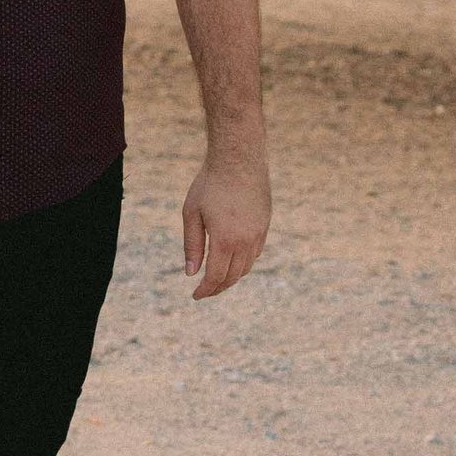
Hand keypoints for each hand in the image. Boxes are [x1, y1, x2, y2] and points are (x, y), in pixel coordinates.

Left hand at [182, 144, 269, 298]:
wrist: (239, 159)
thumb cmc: (210, 184)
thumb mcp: (192, 213)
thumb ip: (192, 245)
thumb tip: (191, 273)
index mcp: (225, 240)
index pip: (216, 276)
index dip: (205, 290)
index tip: (195, 295)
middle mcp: (246, 241)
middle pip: (233, 276)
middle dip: (218, 287)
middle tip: (204, 291)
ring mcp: (258, 234)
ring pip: (246, 267)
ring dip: (232, 277)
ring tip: (217, 279)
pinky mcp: (265, 225)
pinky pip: (255, 253)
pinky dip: (243, 263)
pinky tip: (232, 261)